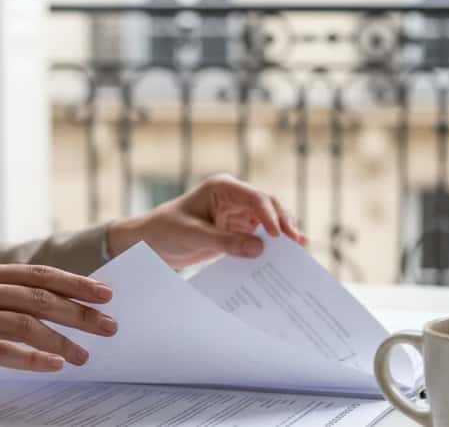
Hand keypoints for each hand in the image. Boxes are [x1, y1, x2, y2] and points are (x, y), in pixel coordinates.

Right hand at [0, 263, 116, 405]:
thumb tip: (41, 311)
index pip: (40, 275)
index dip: (77, 284)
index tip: (105, 293)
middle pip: (42, 298)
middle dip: (82, 312)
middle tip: (110, 325)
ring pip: (28, 324)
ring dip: (63, 341)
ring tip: (86, 355)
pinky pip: (4, 351)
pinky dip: (34, 358)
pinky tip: (55, 365)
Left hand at [108, 173, 305, 267]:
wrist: (148, 243)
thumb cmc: (165, 230)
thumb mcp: (193, 236)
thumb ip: (226, 242)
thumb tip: (260, 249)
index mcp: (223, 188)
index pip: (254, 198)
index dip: (270, 216)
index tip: (279, 236)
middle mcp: (234, 197)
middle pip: (268, 207)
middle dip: (284, 224)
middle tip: (299, 244)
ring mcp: (237, 214)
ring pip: (268, 222)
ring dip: (283, 236)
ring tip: (300, 252)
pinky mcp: (237, 231)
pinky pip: (258, 238)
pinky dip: (270, 248)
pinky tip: (282, 261)